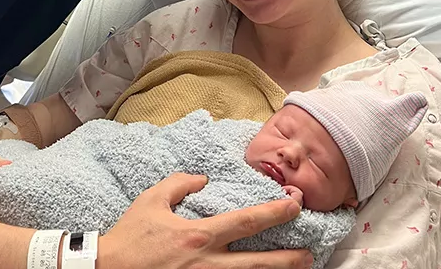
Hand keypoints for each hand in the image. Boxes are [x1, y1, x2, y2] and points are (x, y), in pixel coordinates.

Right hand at [98, 173, 312, 268]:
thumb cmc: (130, 236)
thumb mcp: (152, 200)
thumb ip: (180, 184)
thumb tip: (203, 179)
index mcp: (200, 235)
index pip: (248, 222)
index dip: (275, 212)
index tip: (294, 204)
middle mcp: (208, 263)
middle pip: (259, 263)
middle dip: (288, 259)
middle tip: (310, 254)